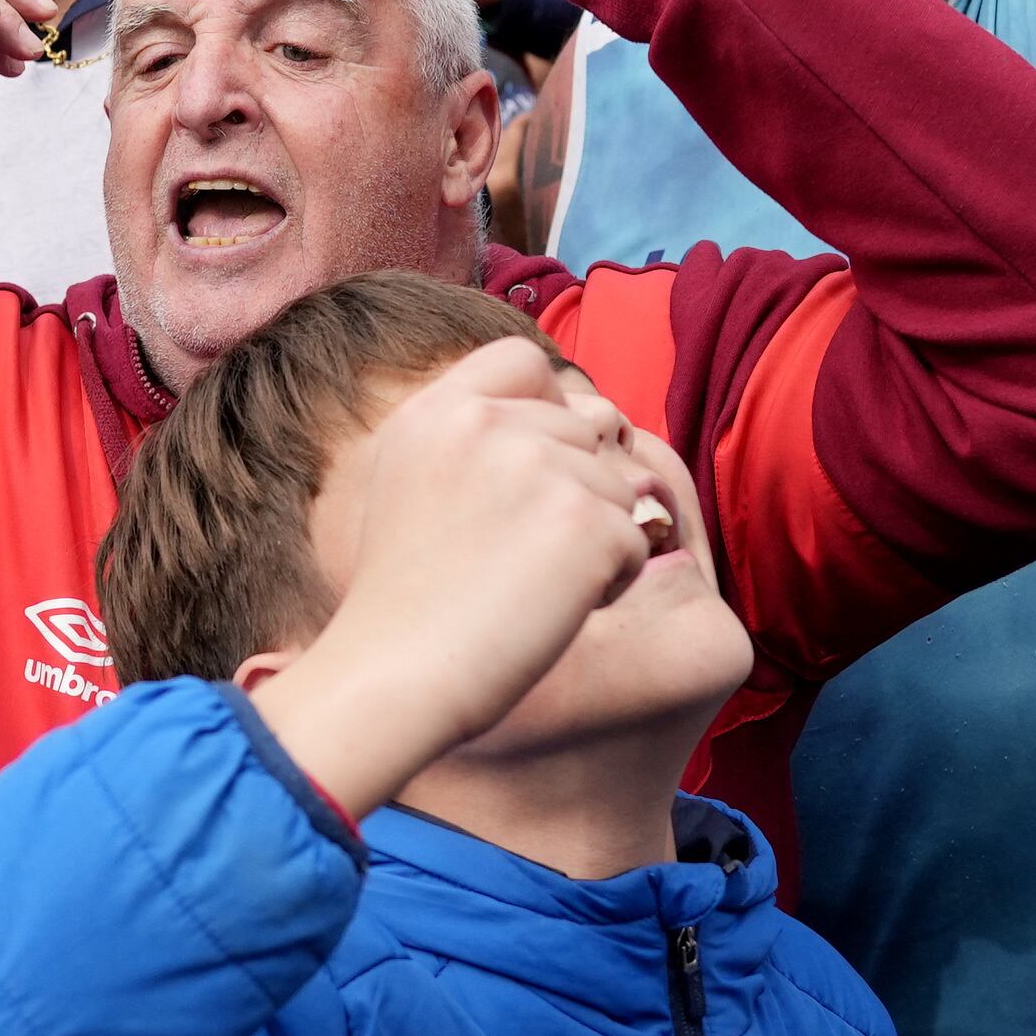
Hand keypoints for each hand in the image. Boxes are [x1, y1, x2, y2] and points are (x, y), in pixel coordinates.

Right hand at [243, 339, 663, 814]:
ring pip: (617, 486)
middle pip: (583, 430)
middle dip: (574, 489)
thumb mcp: (410, 484)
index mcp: (436, 410)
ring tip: (529, 588)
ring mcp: (542, 467)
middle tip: (517, 558)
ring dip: (595, 538)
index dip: (546, 406)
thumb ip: (475, 437)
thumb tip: (586, 415)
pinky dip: (609, 583)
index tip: (534, 465)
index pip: (523, 360)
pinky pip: (635, 541)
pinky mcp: (588, 520)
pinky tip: (553, 611)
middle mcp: (488, 423)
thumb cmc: (408, 601)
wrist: (400, 675)